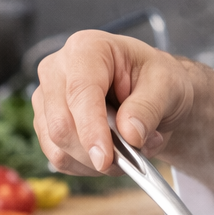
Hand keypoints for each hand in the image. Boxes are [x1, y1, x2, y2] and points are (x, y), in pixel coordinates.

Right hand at [31, 31, 213, 200]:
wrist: (153, 93)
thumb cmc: (157, 80)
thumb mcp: (167, 86)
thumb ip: (148, 108)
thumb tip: (130, 134)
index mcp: (87, 48)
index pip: (80, 92)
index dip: (91, 128)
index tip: (105, 158)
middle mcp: (57, 70)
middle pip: (62, 124)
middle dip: (99, 151)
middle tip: (137, 155)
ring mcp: (47, 98)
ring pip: (58, 146)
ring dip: (97, 161)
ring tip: (131, 148)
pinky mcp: (46, 124)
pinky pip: (60, 158)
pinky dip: (88, 166)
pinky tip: (112, 152)